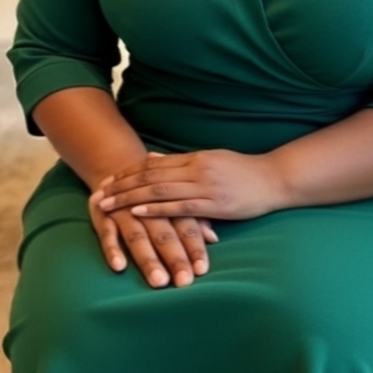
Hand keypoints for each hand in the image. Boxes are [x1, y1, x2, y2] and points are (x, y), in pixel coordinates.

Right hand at [88, 187, 217, 287]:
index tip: (202, 270)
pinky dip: (112, 249)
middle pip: (164, 232)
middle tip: (184, 281)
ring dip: (148, 258)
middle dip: (175, 257)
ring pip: (137, 235)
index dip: (194, 248)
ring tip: (159, 281)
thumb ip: (194, 219)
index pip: (185, 225)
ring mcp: (123, 210)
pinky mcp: (101, 214)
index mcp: (169, 201)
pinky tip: (119, 267)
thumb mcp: (175, 200)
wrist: (118, 168)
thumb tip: (214, 238)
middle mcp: (147, 206)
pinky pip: (106, 233)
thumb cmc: (155, 194)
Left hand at [96, 149, 284, 221]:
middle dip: (122, 185)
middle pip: (151, 177)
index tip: (108, 179)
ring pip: (160, 191)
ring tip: (109, 205)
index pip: (154, 165)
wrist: (274, 180)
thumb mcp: (211, 160)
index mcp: (195, 158)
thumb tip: (154, 160)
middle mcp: (196, 168)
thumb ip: (183, 162)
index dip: (128, 172)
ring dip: (131, 198)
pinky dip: (156, 210)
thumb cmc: (243, 172)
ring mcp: (205, 185)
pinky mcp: (214, 204)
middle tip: (99, 193)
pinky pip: (180, 207)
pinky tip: (138, 214)